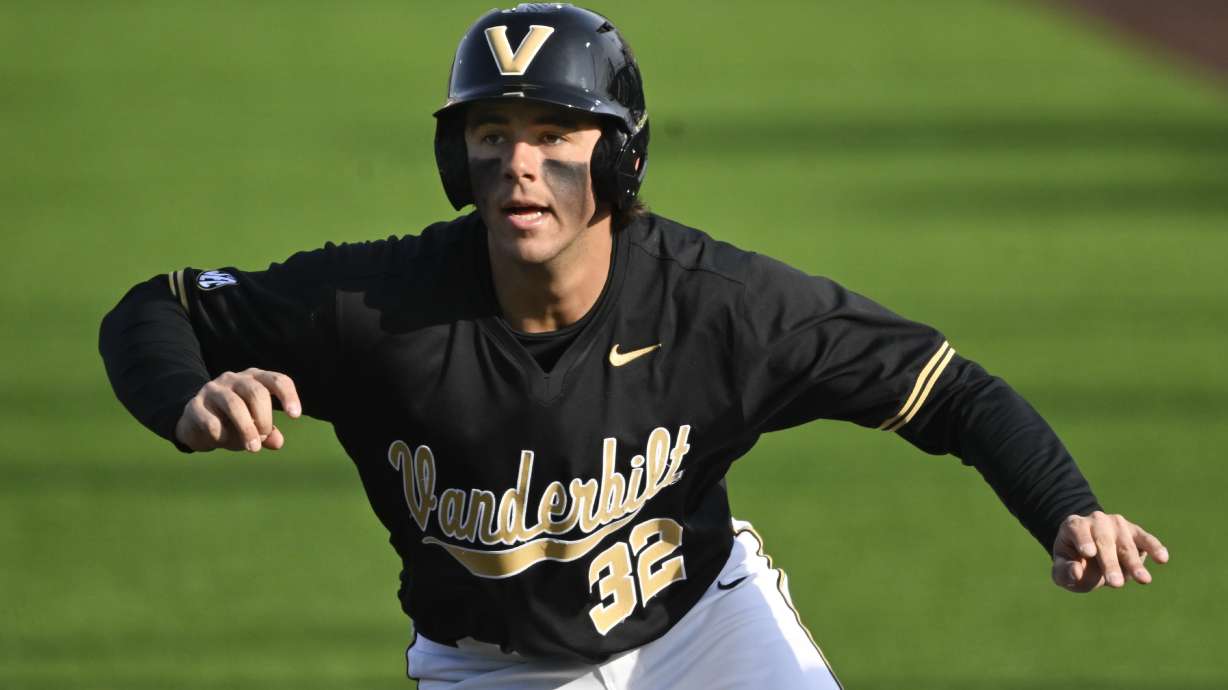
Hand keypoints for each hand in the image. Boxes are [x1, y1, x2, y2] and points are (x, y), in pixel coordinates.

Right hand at [174, 368, 301, 452]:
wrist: (194, 423)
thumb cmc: (233, 422)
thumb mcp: (254, 426)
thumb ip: (268, 433)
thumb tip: (277, 442)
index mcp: (255, 379)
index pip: (277, 380)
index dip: (288, 395)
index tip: (295, 415)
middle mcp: (234, 379)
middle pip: (256, 392)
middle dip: (264, 418)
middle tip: (264, 436)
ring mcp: (212, 390)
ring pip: (234, 404)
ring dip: (247, 429)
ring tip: (253, 448)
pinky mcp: (194, 406)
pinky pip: (212, 422)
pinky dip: (222, 436)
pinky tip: (221, 441)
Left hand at [1051, 511, 1168, 592]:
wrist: (1089, 552)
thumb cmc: (1073, 562)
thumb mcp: (1061, 569)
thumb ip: (1064, 571)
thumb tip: (1075, 573)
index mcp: (1074, 526)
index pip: (1078, 530)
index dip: (1083, 540)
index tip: (1089, 552)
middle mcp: (1096, 521)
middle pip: (1104, 541)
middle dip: (1110, 563)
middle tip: (1115, 584)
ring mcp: (1117, 524)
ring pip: (1126, 544)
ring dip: (1134, 563)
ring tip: (1143, 580)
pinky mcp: (1135, 532)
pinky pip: (1145, 539)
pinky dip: (1154, 547)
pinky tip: (1162, 558)